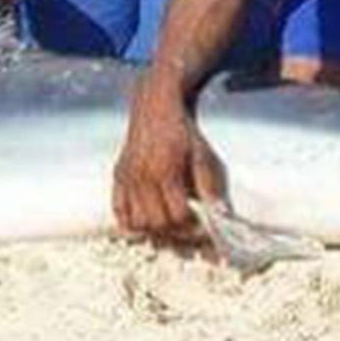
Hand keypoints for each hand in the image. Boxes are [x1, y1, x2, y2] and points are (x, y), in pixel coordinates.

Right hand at [113, 79, 228, 240]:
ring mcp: (127, 177)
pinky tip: (147, 221)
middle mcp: (142, 176)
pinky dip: (131, 223)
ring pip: (137, 222)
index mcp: (166, 171)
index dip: (192, 229)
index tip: (202, 229)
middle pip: (156, 223)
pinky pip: (118, 210)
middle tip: (188, 230)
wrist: (155, 107)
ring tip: (170, 225)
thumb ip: (209, 186)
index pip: (177, 216)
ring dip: (154, 231)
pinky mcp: (118, 176)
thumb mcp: (201, 154)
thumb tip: (221, 214)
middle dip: (175, 234)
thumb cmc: (182, 131)